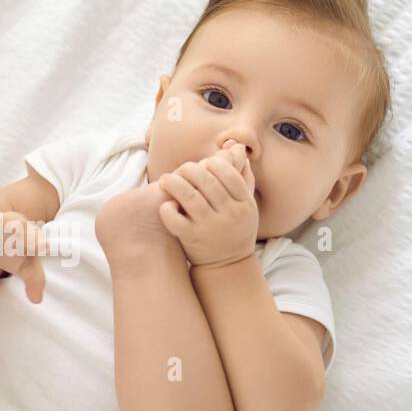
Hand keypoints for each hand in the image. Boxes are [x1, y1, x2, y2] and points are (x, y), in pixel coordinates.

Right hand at [0, 203, 49, 302]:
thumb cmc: (7, 247)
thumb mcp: (21, 262)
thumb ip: (33, 278)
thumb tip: (37, 300)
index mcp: (20, 229)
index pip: (30, 234)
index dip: (34, 240)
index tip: (41, 246)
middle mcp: (0, 221)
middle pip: (6, 221)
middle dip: (9, 223)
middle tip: (15, 226)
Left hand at [156, 141, 258, 267]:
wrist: (228, 264)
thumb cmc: (235, 227)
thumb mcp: (246, 203)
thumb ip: (241, 174)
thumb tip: (235, 146)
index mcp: (244, 203)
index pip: (228, 173)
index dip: (213, 163)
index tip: (203, 164)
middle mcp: (229, 215)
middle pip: (206, 182)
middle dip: (189, 169)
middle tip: (180, 169)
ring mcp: (210, 227)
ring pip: (189, 197)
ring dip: (173, 183)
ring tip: (165, 180)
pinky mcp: (192, 239)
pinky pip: (175, 220)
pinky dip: (167, 209)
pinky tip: (166, 204)